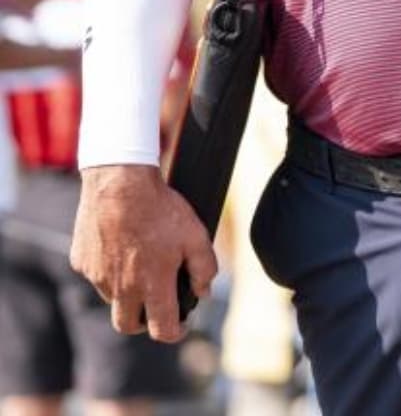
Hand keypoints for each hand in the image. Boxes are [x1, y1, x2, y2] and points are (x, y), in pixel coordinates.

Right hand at [70, 165, 217, 342]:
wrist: (120, 183)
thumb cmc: (161, 209)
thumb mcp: (196, 235)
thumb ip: (204, 269)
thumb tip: (203, 293)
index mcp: (152, 285)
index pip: (161, 329)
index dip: (175, 332)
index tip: (181, 325)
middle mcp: (121, 288)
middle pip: (127, 325)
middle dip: (143, 323)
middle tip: (156, 308)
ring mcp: (98, 276)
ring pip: (112, 299)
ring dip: (127, 293)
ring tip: (142, 265)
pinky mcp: (82, 262)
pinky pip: (97, 275)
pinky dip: (109, 270)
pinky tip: (122, 246)